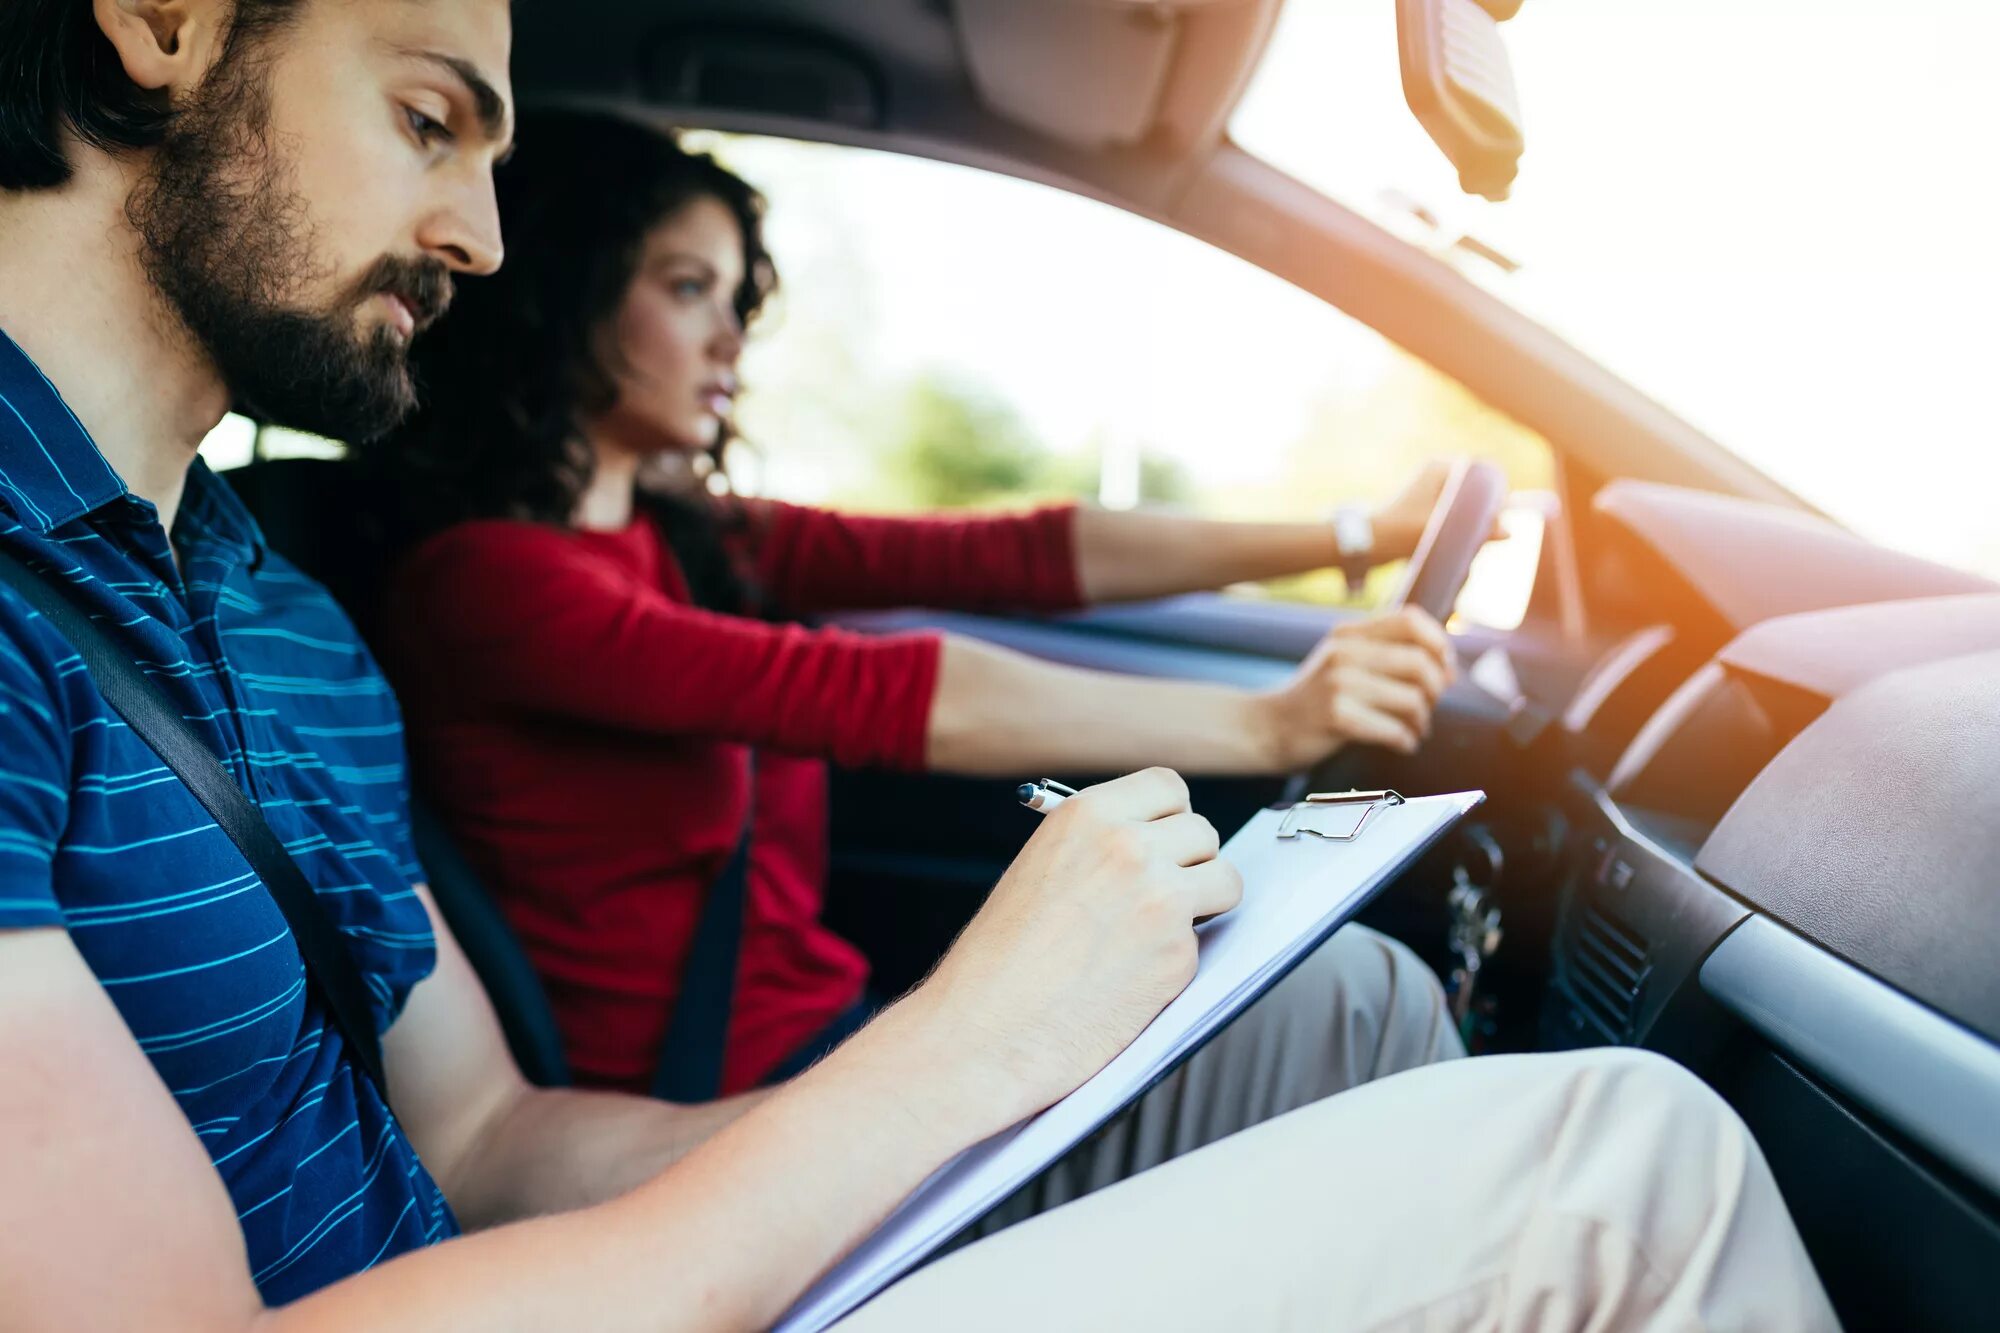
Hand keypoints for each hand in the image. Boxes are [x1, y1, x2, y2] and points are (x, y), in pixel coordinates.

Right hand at [911, 768, 1241, 1124]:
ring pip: (1226, 880)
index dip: (1170, 817)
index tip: (1164, 840)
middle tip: (1162, 895)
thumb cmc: (998, 961)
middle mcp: (1130, 846)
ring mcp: (1161, 899)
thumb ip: (1096, 847)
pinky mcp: (1179, 954)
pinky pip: (1206, 943)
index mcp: (1088, 815)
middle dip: (1190, 863)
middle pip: (1203, 832)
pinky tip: (1134, 977)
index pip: (1166, 787)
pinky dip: (1179, 959)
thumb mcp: (1039, 869)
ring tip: (1158, 932)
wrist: (983, 1030)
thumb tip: (1151, 844)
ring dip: (1205, 904)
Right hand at [1258, 607, 1454, 765]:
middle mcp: (1344, 651)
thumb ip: (1385, 655)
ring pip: (1413, 699)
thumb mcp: (1341, 662)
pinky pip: (1394, 729)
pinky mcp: (1337, 716)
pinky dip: (1407, 741)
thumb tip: (1447, 667)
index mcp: (1349, 633)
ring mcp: (1339, 683)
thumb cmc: (1313, 700)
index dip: (1438, 642)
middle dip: (1436, 690)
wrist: (1266, 727)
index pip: (1411, 619)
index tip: (1444, 667)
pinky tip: (1401, 743)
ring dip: (1422, 721)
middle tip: (1428, 707)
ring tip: (1414, 729)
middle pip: (1420, 662)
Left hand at [1368, 459, 1503, 563]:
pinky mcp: (1429, 502)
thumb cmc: (1401, 533)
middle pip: (1477, 490)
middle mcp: (1440, 471)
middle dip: (1484, 512)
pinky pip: (1456, 511)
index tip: (1495, 519)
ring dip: (1472, 520)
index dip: (1496, 497)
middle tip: (1482, 533)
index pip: (1485, 474)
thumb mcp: (1442, 532)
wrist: (1369, 541)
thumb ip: (1477, 532)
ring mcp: (1434, 486)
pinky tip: (1457, 540)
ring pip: (1468, 503)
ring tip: (1468, 538)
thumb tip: (1510, 532)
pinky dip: (1460, 524)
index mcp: (1442, 467)